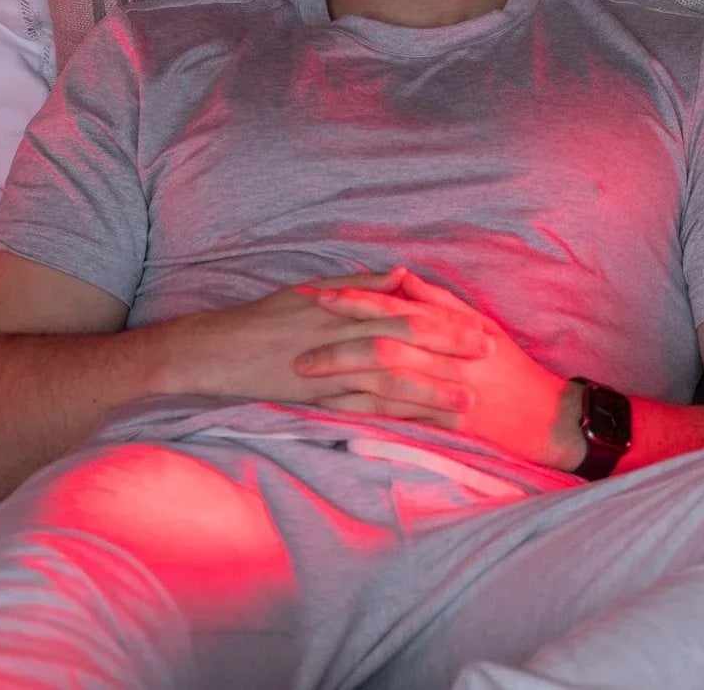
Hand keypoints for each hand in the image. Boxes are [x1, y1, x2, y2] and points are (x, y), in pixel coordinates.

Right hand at [168, 269, 490, 406]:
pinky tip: (419, 429)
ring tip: (467, 402)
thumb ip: (360, 286)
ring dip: (430, 392)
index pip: (402, 312)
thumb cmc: (262, 320)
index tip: (479, 328)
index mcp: (340, 308)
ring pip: (388, 381)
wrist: (214, 351)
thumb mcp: (309, 292)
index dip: (444, 321)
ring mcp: (327, 371)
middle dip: (448, 351)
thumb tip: (402, 274)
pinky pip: (360, 410)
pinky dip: (392, 419)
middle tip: (488, 358)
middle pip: (404, 342)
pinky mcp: (315, 400)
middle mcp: (337, 336)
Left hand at [299, 267, 578, 470]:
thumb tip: (399, 275)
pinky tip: (329, 407)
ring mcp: (444, 395)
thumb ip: (438, 300)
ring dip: (341, 377)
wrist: (546, 419)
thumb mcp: (480, 324)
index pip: (397, 309)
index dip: (358, 301)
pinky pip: (394, 418)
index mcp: (453, 329)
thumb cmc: (509, 367)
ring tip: (302, 372)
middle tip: (297, 341)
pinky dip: (360, 412)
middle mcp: (447, 360)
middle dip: (337, 341)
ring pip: (383, 383)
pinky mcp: (442, 427)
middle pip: (383, 345)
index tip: (321, 295)